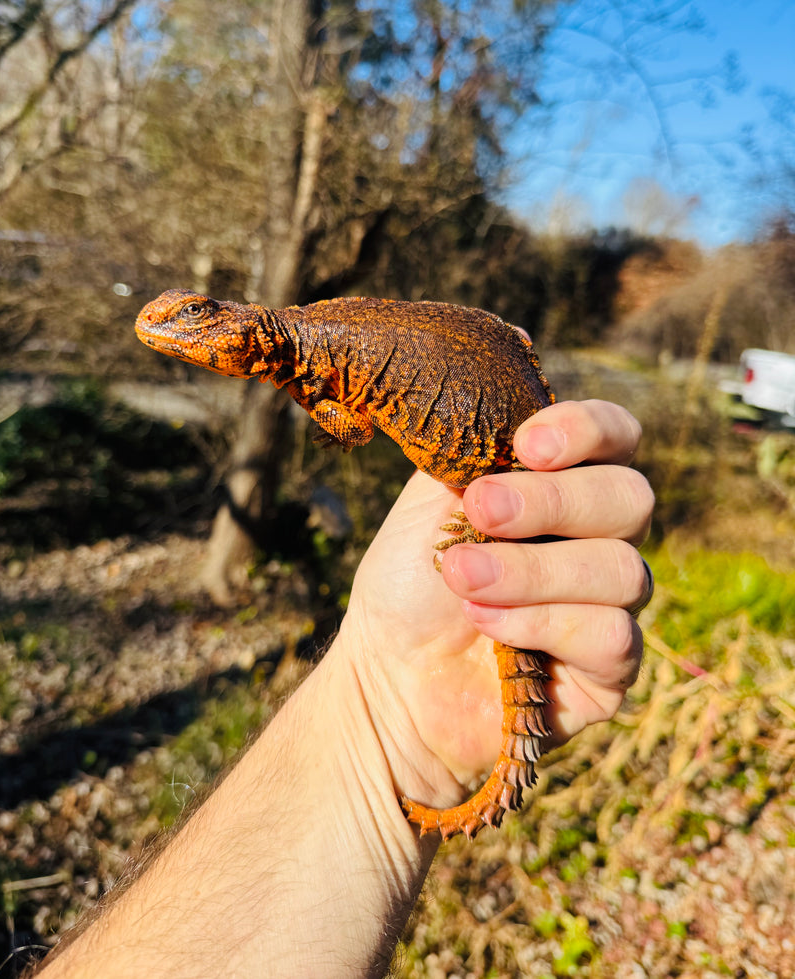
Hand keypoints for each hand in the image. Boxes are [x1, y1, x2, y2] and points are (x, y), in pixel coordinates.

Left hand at [339, 400, 652, 808]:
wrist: (387, 675)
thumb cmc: (411, 581)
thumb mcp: (436, 494)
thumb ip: (479, 434)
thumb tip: (522, 342)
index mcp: (565, 487)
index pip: (617, 438)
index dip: (587, 430)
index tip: (527, 445)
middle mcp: (601, 540)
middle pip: (629, 498)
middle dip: (551, 502)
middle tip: (480, 511)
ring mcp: (611, 605)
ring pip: (623, 570)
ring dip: (533, 571)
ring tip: (462, 578)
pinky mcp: (610, 670)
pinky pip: (612, 636)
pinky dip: (543, 623)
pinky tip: (489, 626)